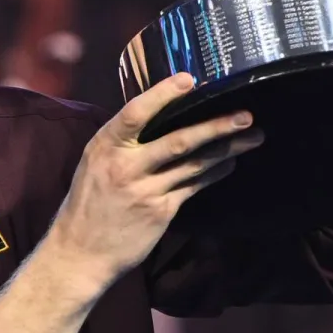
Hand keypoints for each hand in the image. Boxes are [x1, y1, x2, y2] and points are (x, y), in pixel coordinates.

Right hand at [48, 73, 263, 289]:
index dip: (162, 95)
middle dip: (215, 127)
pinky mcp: (161, 213)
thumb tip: (159, 113)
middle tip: (246, 116)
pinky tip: (229, 165)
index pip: (135, 114)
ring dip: (226, 150)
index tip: (188, 80)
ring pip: (194, 165)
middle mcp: (126, 167)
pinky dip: (214, 174)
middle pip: (178, 141)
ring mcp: (146, 191)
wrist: (80, 252)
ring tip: (252, 137)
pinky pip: (193, 187)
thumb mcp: (95, 160)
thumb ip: (123, 140)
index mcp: (106, 146)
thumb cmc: (88, 200)